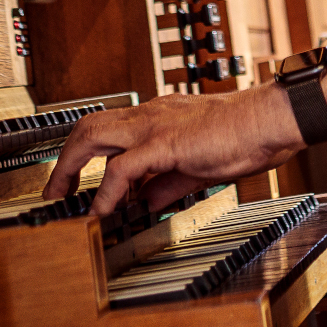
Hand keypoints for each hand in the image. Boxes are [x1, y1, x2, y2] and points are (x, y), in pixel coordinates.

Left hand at [42, 81, 304, 215]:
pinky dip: (106, 192)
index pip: (108, 129)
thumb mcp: (197, 164)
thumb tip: (147, 200)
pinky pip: (122, 168)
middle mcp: (150, 115)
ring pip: (92, 136)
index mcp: (158, 117)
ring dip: (71, 167)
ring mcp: (154, 125)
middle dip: (65, 159)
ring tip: (63, 197)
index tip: (75, 182)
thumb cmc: (244, 136)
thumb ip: (167, 181)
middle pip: (88, 126)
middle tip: (55, 191)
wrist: (270, 120)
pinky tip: (102, 212)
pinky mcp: (165, 142)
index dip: (84, 154)